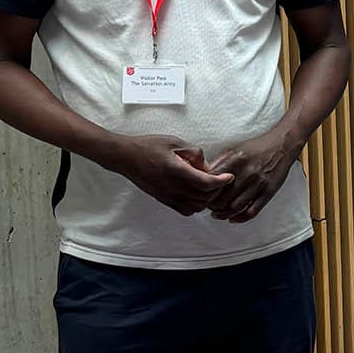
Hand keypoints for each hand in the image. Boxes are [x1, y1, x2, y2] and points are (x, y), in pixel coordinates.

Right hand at [110, 134, 233, 215]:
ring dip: (206, 200)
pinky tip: (196, 194)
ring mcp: (167, 195)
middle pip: (204, 197)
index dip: (221, 181)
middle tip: (220, 180)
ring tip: (208, 188)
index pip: (206, 183)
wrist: (125, 156)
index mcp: (176, 170)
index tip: (229, 177)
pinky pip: (184, 210)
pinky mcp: (162, 199)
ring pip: (196, 207)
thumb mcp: (175, 142)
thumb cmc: (148, 146)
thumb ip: (195, 153)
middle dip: (217, 190)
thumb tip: (208, 167)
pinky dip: (195, 206)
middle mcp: (172, 186)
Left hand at [206, 130, 300, 221]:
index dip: (204, 193)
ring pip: (235, 208)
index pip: (212, 183)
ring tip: (218, 214)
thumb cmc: (255, 148)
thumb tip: (204, 178)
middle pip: (222, 199)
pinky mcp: (268, 192)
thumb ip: (219, 164)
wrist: (281, 145)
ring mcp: (258, 184)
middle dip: (212, 206)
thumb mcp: (233, 150)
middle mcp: (245, 173)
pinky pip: (252, 211)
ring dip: (224, 214)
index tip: (202, 197)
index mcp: (233, 161)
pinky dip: (240, 218)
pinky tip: (234, 218)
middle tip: (209, 207)